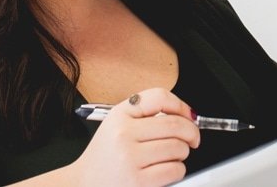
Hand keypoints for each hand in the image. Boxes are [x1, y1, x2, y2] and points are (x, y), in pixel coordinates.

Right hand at [68, 88, 199, 186]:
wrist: (83, 184)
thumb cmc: (105, 156)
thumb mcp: (117, 124)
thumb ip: (145, 114)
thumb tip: (185, 114)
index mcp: (120, 115)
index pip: (160, 98)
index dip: (181, 105)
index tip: (189, 115)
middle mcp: (124, 134)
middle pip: (175, 124)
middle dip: (192, 132)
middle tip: (193, 138)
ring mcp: (130, 158)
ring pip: (178, 148)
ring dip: (182, 153)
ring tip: (172, 156)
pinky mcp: (138, 182)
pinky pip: (174, 170)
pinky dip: (178, 170)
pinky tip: (167, 169)